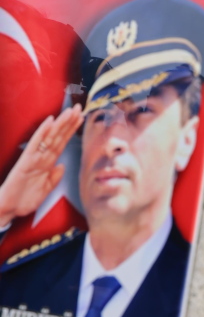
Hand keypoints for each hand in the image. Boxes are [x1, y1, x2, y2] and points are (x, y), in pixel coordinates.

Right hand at [0, 105, 83, 227]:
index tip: (81, 119)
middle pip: (58, 136)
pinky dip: (43, 132)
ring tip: (70, 111)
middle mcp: (42, 157)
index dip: (71, 131)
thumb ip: (54, 177)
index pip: (62, 143)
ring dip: (60, 124)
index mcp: (47, 163)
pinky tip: (49, 121)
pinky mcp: (26, 161)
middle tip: (79, 108)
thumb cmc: (25, 199)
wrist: (9, 209)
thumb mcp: (46, 189)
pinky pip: (36, 144)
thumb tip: (62, 166)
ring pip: (50, 137)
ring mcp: (34, 157)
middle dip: (69, 122)